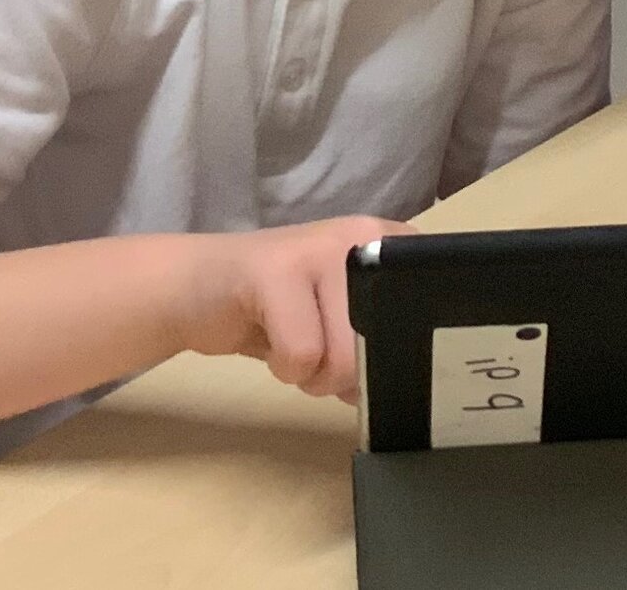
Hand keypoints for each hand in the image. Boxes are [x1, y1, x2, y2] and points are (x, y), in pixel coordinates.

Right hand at [179, 216, 414, 401]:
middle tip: (315, 354)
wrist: (195, 287)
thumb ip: (379, 343)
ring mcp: (321, 248)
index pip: (431, 307)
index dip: (404, 350)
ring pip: (345, 355)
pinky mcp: (276, 270)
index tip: (375, 359)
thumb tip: (405, 388)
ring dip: (312, 375)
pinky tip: (269, 341)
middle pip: (385, 345)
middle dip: (348, 374)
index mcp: (391, 250)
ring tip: (291, 343)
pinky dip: (284, 369)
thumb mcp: (343, 323)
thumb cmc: (278, 313)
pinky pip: (302, 354)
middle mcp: (366, 239)